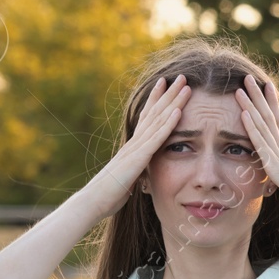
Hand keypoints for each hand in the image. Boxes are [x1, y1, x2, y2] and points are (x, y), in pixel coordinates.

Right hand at [85, 74, 190, 220]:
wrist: (93, 202)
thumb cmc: (109, 194)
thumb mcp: (129, 178)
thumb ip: (137, 170)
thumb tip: (142, 170)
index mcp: (133, 146)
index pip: (147, 117)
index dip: (157, 99)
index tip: (166, 83)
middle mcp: (134, 142)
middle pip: (154, 112)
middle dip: (169, 93)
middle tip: (181, 76)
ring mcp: (136, 148)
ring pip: (158, 120)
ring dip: (173, 102)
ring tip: (186, 86)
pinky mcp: (138, 159)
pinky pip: (156, 139)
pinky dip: (168, 124)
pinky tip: (179, 111)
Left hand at [234, 73, 278, 196]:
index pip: (276, 122)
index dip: (269, 103)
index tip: (265, 86)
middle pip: (268, 116)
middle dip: (257, 96)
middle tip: (248, 76)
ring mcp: (278, 156)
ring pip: (262, 125)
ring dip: (250, 105)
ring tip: (240, 87)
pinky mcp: (275, 165)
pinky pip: (261, 143)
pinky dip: (251, 127)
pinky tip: (243, 112)